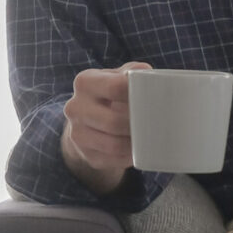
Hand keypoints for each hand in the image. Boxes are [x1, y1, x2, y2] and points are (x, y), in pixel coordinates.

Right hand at [61, 61, 151, 193]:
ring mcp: (77, 133)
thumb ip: (132, 72)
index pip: (115, 87)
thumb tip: (148, 73)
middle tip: (157, 123)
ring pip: (113, 144)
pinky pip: (113, 160)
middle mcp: (75, 107)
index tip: (155, 98)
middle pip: (113, 121)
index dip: (138, 94)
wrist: (87, 119)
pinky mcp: (86, 154)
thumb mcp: (117, 77)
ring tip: (150, 137)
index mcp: (85, 82)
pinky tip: (139, 150)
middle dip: (138, 124)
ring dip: (135, 144)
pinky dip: (130, 157)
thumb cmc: (109, 94)